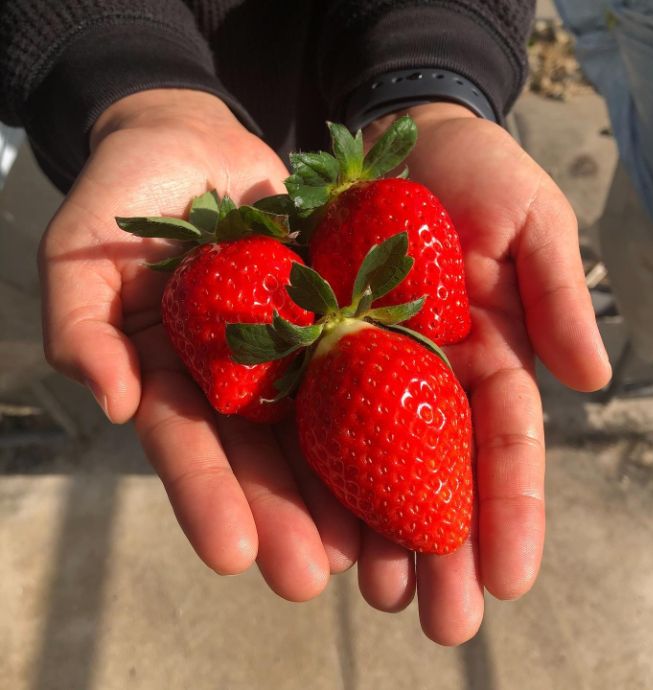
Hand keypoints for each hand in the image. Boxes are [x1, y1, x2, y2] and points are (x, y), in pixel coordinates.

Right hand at [39, 89, 350, 596]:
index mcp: (169, 372)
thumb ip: (81, 323)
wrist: (198, 143)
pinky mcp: (331, 315)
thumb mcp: (81, 251)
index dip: (207, 496)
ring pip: (315, 426)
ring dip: (339, 488)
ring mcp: (284, 349)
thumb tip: (110, 402)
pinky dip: (385, 410)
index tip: (233, 554)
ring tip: (370, 550)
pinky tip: (413, 460)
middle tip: (313, 576)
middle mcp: (231, 376)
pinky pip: (361, 361)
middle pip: (257, 454)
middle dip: (282, 516)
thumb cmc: (128, 192)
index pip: (185, 443)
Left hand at [356, 103, 611, 643]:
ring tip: (378, 596)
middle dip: (444, 547)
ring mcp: (367, 366)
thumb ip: (556, 294)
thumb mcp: (530, 219)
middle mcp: (428, 374)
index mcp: (490, 352)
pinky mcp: (312, 348)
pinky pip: (311, 416)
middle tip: (442, 622)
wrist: (390, 135)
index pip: (504, 442)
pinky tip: (317, 525)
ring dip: (379, 532)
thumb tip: (593, 380)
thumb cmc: (472, 171)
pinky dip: (317, 472)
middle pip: (438, 472)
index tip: (512, 578)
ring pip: (375, 463)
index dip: (511, 509)